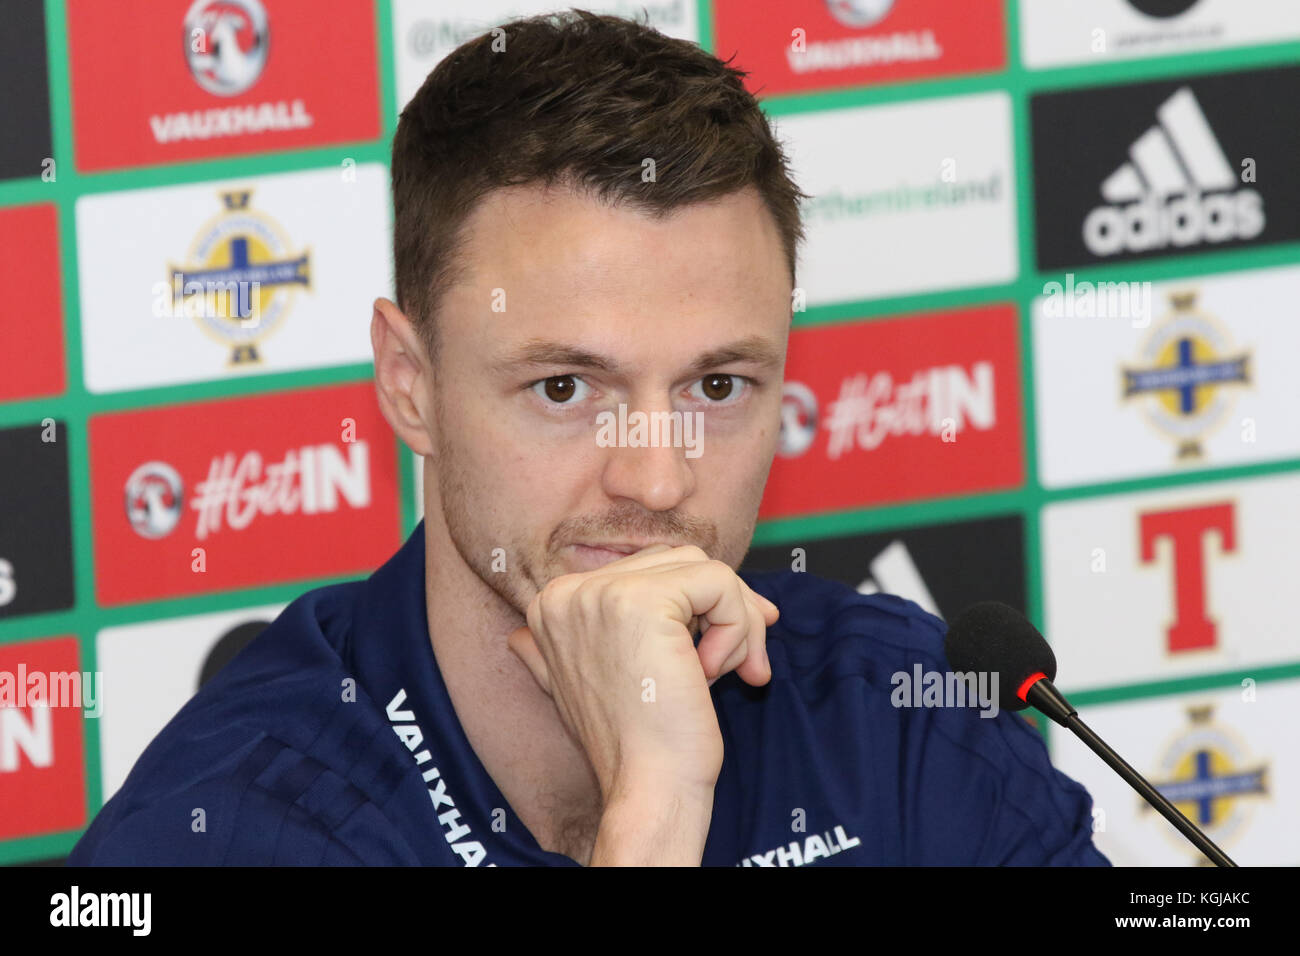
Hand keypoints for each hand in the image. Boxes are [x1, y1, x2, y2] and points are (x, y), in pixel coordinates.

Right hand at [507, 545, 777, 803]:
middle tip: (744, 663)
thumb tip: (583, 621)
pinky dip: (738, 627)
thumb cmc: (639, 744)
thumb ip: (600, 637)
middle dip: (725, 609)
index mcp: (554, 605)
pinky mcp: (642, 601)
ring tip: (725, 673)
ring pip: (704, 569)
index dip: (697, 604)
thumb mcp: (606, 680)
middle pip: (679, 562)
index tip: (726, 647)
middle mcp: (567, 591)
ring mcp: (600, 592)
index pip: (649, 570)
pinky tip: (715, 674)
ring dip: (734, 621)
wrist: (648, 789)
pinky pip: (720, 584)